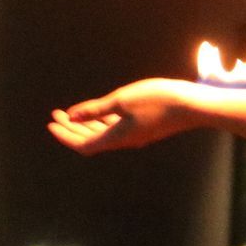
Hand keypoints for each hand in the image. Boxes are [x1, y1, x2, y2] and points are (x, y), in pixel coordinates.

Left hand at [47, 79, 203, 154]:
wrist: (193, 105)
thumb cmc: (158, 100)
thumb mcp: (122, 100)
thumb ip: (95, 109)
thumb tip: (72, 116)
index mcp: (117, 137)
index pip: (83, 145)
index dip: (65, 136)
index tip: (52, 123)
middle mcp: (125, 141)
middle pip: (91, 140)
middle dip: (72, 128)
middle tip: (57, 114)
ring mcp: (136, 135)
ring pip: (103, 135)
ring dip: (86, 125)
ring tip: (72, 112)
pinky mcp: (145, 128)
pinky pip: (116, 129)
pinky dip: (102, 122)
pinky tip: (99, 112)